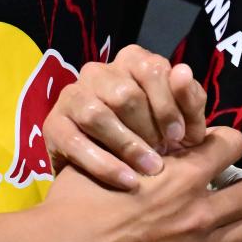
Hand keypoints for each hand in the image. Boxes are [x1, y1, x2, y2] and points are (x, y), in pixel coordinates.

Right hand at [35, 126, 241, 241]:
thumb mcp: (103, 157)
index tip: (212, 152)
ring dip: (240, 227)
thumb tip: (145, 133)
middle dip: (241, 188)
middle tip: (222, 191)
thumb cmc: (72, 204)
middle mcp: (194, 211)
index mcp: (180, 175)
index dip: (226, 145)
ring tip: (223, 225)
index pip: (233, 144)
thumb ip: (135, 145)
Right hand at [44, 45, 208, 188]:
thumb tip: (183, 72)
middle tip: (163, 156)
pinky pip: (76, 143)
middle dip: (148, 128)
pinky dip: (105, 165)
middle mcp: (98, 71)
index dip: (168, 104)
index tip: (180, 136)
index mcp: (132, 60)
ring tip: (149, 170)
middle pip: (125, 94)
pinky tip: (127, 181)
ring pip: (98, 114)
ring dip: (128, 146)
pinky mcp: (53, 123)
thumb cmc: (155, 139)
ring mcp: (71, 95)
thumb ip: (188, 99)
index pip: (151, 69)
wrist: (111, 177)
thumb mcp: (180, 122)